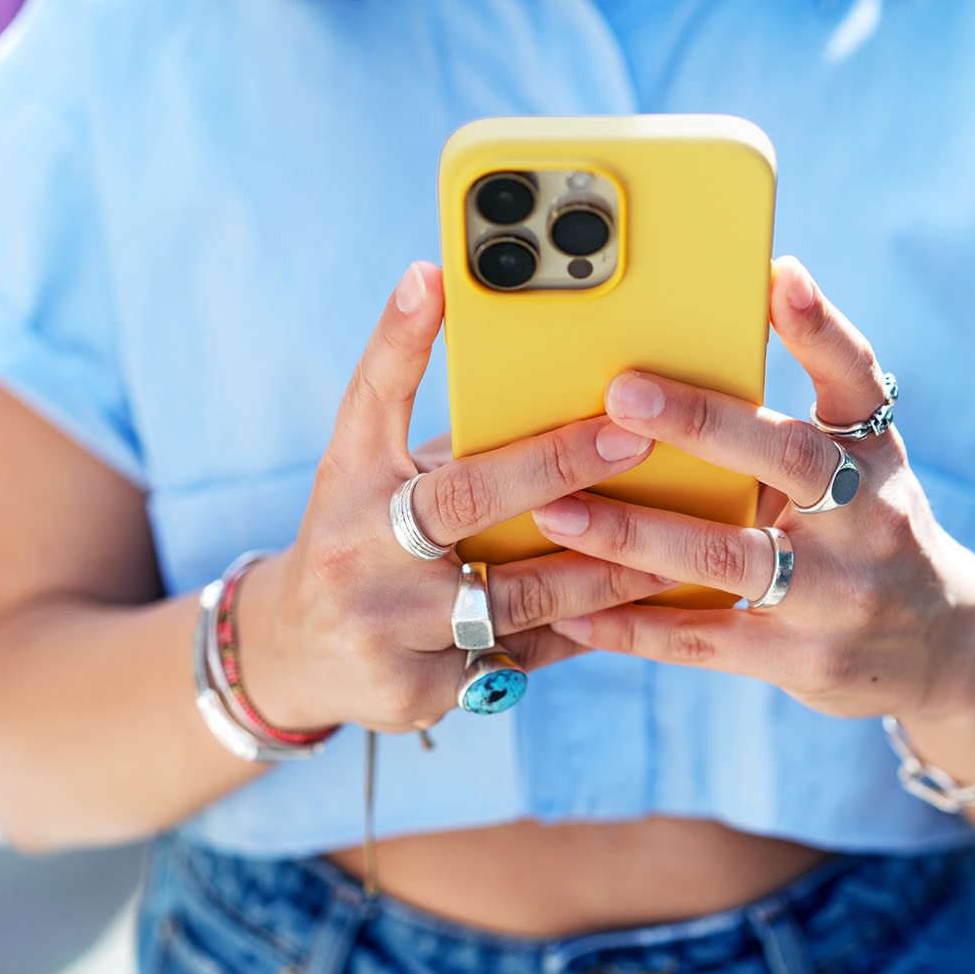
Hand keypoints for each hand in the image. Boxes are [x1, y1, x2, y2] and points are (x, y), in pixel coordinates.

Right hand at [236, 262, 674, 733]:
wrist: (294, 653)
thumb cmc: (358, 533)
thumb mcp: (367, 466)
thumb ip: (428, 412)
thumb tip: (483, 318)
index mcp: (349, 484)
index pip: (373, 401)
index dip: (402, 340)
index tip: (441, 281)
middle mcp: (359, 554)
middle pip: (469, 504)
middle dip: (562, 469)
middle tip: (639, 439)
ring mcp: (387, 629)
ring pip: (520, 597)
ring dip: (606, 568)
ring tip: (680, 540)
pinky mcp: (420, 692)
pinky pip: (526, 655)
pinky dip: (588, 628)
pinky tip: (649, 608)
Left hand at [536, 257, 974, 723]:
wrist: (942, 647)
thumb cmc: (870, 530)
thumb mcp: (859, 467)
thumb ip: (790, 421)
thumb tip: (720, 328)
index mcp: (873, 453)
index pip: (854, 379)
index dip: (819, 327)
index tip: (776, 275)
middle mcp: (868, 517)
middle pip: (786, 458)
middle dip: (701, 423)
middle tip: (618, 393)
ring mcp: (838, 594)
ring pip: (730, 557)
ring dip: (635, 533)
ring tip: (556, 509)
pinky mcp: (800, 658)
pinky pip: (703, 641)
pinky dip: (633, 626)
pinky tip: (570, 612)